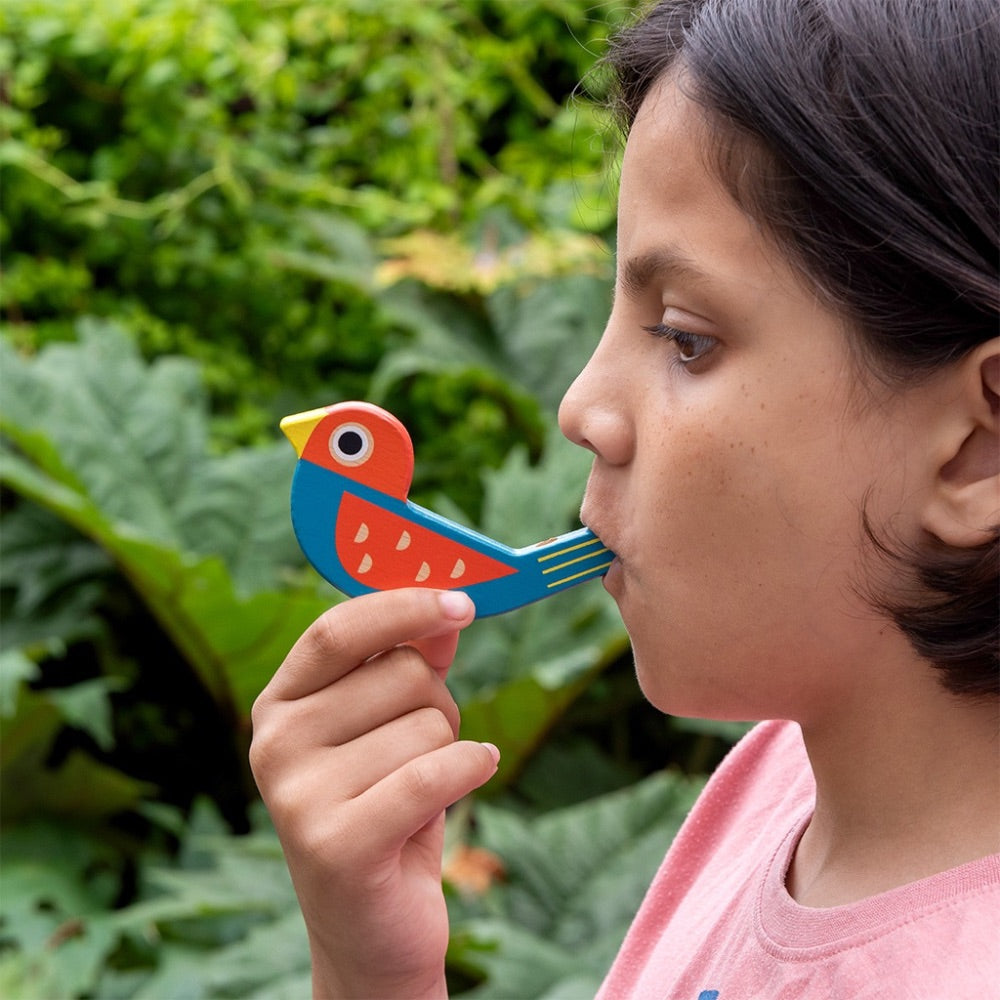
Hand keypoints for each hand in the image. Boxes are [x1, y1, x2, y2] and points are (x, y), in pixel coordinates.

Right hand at [249, 588, 498, 998]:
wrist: (369, 926)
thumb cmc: (387, 808)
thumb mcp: (394, 725)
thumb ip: (413, 662)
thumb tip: (447, 608)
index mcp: (281, 702)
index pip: (339, 629)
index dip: (403, 607)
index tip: (462, 602)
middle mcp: (274, 742)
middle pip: (402, 673)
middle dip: (439, 705)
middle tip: (422, 751)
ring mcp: (297, 795)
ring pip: (427, 726)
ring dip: (447, 752)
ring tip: (417, 793)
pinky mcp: (333, 845)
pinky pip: (433, 774)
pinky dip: (470, 769)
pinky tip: (475, 773)